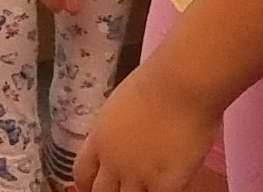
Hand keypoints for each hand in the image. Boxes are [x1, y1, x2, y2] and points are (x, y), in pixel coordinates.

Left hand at [68, 64, 224, 191]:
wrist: (180, 85)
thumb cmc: (157, 82)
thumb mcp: (122, 105)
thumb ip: (119, 128)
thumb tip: (126, 136)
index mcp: (100, 137)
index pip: (82, 172)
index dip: (87, 184)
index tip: (93, 187)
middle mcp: (113, 160)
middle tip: (122, 191)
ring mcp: (137, 175)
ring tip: (145, 189)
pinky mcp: (164, 184)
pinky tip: (169, 188)